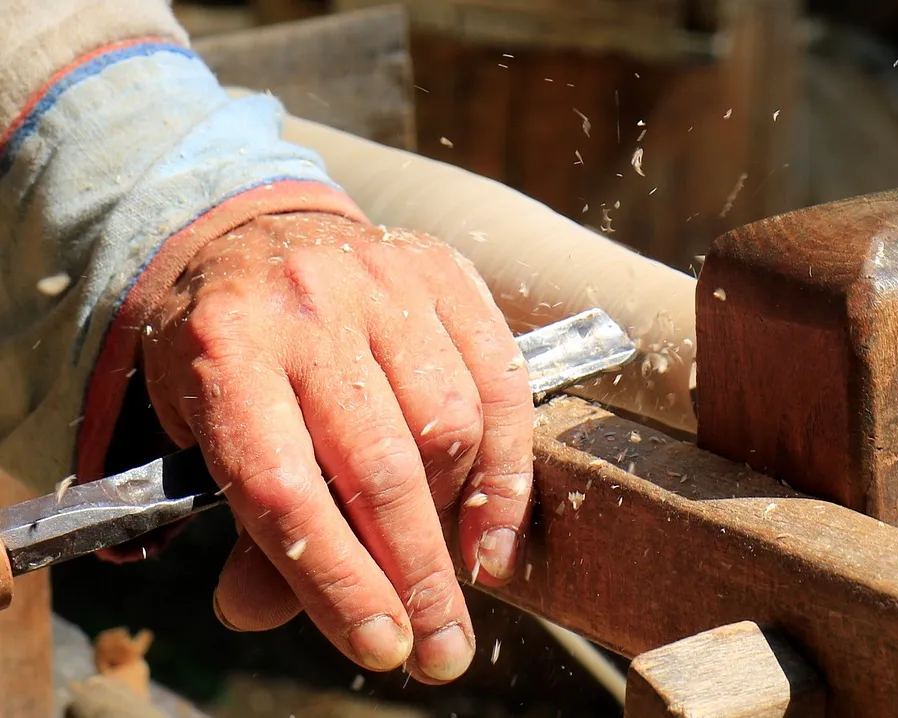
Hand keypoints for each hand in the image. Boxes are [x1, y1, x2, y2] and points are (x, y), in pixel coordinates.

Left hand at [141, 212, 533, 682]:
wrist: (258, 239)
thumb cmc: (227, 349)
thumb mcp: (204, 430)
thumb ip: (246, 522)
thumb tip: (259, 612)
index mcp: (225, 351)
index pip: (284, 490)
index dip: (338, 582)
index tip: (382, 647)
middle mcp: (307, 308)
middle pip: (380, 465)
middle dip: (418, 573)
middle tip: (441, 649)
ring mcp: (382, 282)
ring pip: (451, 422)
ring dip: (458, 516)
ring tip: (453, 565)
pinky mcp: (442, 273)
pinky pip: (501, 377)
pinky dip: (509, 465)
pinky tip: (495, 524)